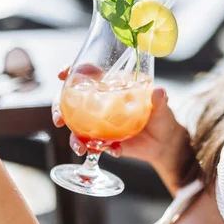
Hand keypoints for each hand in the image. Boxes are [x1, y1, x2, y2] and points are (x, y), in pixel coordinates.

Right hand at [55, 65, 184, 163]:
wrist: (164, 143)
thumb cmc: (161, 116)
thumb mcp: (162, 106)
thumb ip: (159, 99)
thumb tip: (159, 91)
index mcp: (112, 87)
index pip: (87, 74)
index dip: (72, 71)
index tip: (62, 74)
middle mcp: (101, 103)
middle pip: (70, 101)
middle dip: (59, 108)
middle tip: (59, 120)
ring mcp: (99, 123)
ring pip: (76, 127)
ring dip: (74, 137)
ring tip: (81, 147)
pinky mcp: (103, 141)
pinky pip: (92, 145)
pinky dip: (97, 150)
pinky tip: (112, 151)